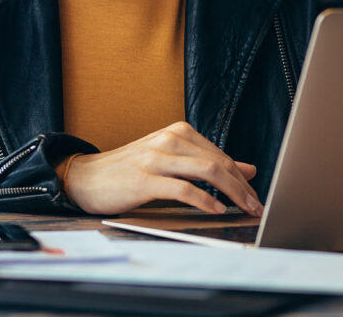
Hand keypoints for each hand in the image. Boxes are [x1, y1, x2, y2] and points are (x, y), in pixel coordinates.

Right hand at [64, 121, 262, 216]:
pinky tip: (216, 209)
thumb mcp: (172, 161)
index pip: (221, 155)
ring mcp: (157, 157)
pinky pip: (183, 189)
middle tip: (256, 206)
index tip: (255, 197)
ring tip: (243, 209)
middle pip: (219, 162)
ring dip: (231, 193)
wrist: (86, 177)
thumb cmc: (130, 170)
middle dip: (242, 187)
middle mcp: (170, 139)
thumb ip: (207, 163)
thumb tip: (248, 170)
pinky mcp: (144, 179)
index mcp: (179, 132)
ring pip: (207, 172)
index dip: (242, 178)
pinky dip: (204, 200)